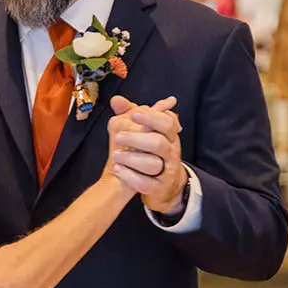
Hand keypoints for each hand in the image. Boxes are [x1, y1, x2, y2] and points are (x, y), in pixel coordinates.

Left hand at [108, 95, 185, 213]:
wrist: (162, 183)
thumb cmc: (150, 151)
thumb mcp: (145, 130)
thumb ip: (131, 113)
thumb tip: (116, 100)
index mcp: (170, 135)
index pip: (166, 122)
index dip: (152, 117)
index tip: (135, 114)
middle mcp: (171, 152)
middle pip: (158, 142)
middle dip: (136, 138)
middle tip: (118, 137)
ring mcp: (166, 171)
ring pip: (152, 164)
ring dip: (131, 158)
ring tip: (116, 155)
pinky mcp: (157, 187)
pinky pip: (145, 183)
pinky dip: (130, 176)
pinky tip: (118, 169)